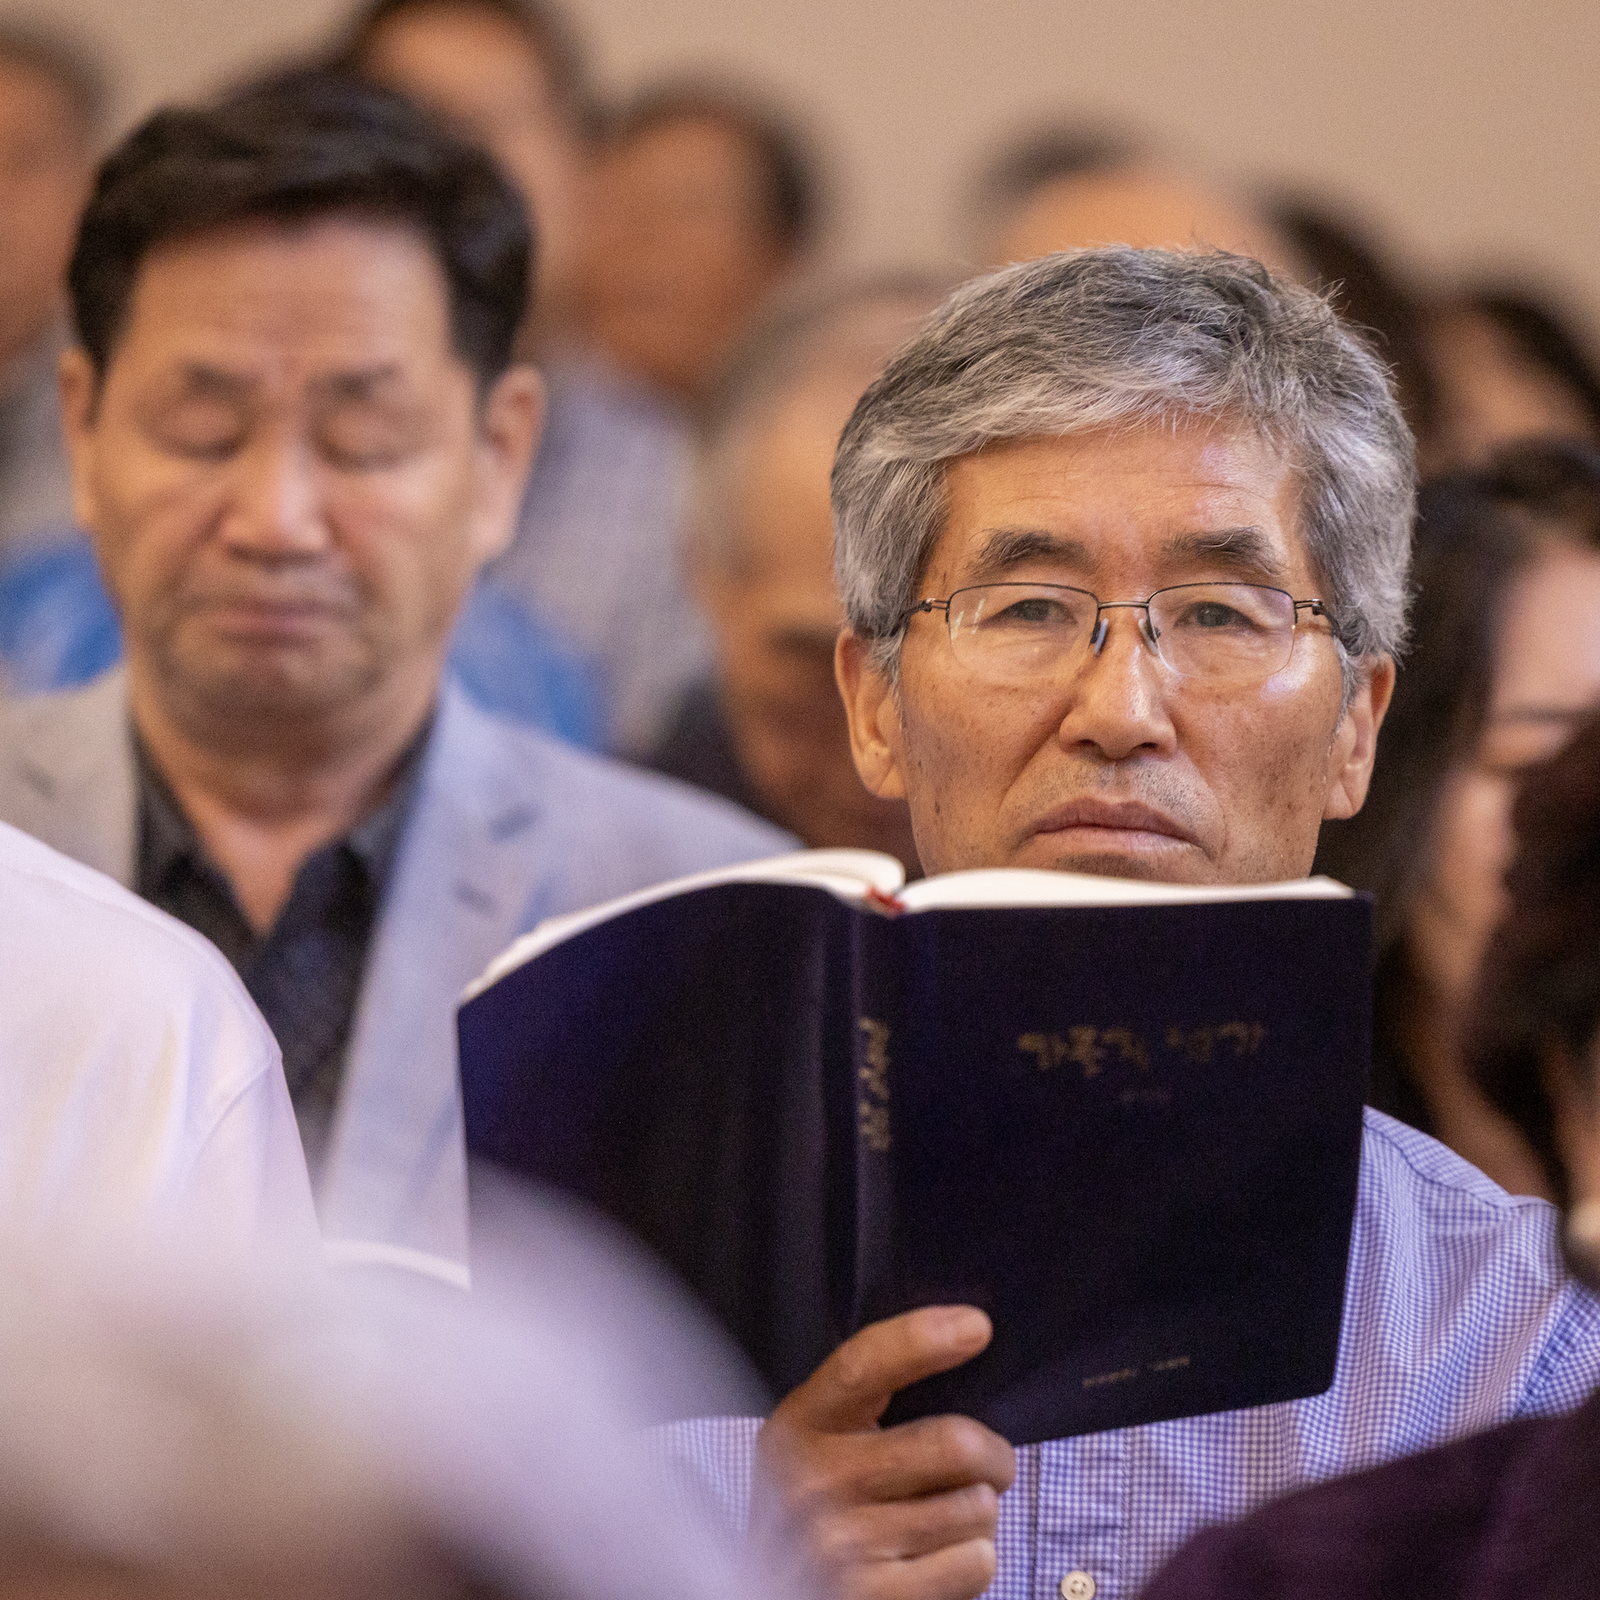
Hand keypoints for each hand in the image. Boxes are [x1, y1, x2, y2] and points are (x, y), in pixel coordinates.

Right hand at [748, 1306, 1014, 1599]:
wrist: (770, 1595)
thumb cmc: (811, 1513)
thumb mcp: (811, 1443)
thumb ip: (863, 1402)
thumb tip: (960, 1341)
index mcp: (797, 1427)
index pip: (865, 1364)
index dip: (924, 1338)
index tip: (977, 1327)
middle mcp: (813, 1483)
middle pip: (953, 1444)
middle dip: (993, 1455)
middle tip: (991, 1465)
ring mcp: (842, 1546)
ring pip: (975, 1508)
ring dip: (981, 1513)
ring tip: (948, 1518)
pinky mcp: (874, 1598)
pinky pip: (975, 1562)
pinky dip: (975, 1559)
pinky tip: (941, 1559)